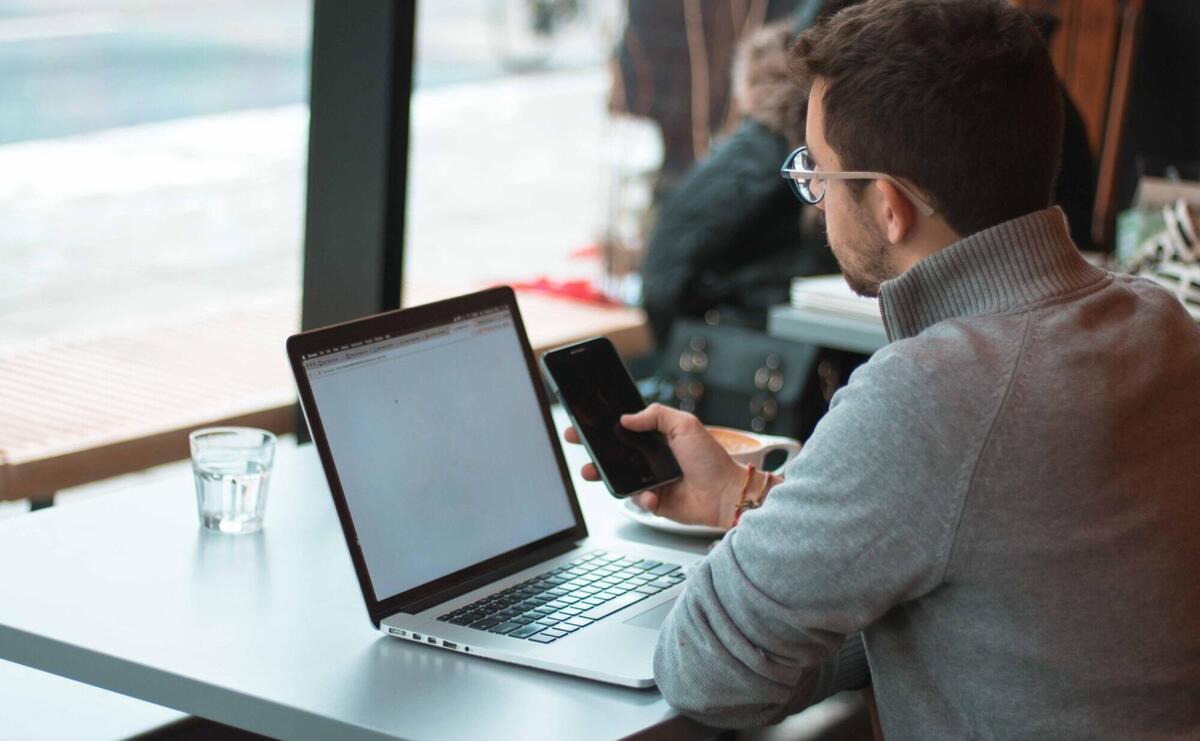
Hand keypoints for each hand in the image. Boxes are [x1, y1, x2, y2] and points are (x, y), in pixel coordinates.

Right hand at [564, 404, 744, 527]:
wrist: (726, 494)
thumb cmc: (711, 459)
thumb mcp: (686, 425)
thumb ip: (655, 415)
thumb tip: (626, 418)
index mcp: (658, 437)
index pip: (625, 428)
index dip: (604, 425)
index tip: (585, 422)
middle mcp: (652, 458)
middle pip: (615, 452)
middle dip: (593, 448)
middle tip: (577, 440)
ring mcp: (651, 480)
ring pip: (619, 477)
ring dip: (603, 474)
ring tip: (591, 471)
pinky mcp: (654, 501)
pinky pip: (636, 499)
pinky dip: (642, 498)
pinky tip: (653, 495)